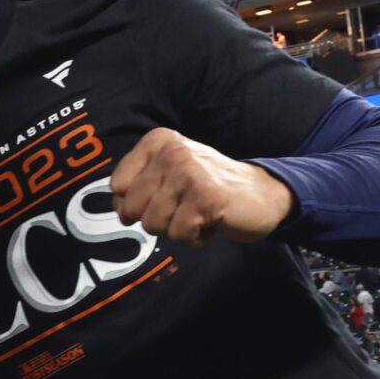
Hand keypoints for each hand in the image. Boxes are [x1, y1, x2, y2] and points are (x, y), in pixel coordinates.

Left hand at [111, 128, 293, 246]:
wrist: (262, 193)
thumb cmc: (207, 187)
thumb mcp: (167, 177)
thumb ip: (136, 189)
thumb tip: (119, 210)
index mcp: (157, 141)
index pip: (117, 185)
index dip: (134, 202)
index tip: (162, 197)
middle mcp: (171, 151)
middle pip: (132, 208)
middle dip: (156, 218)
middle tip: (184, 206)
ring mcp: (189, 173)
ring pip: (153, 224)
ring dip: (176, 228)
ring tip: (198, 212)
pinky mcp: (206, 197)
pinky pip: (179, 235)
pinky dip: (195, 237)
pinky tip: (211, 220)